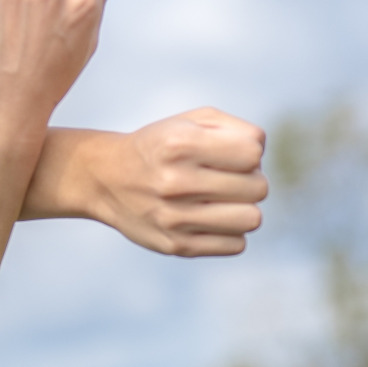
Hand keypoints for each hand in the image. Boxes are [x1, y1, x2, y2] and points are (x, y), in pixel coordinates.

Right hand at [86, 109, 267, 255]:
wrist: (106, 179)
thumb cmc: (160, 146)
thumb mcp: (189, 120)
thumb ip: (234, 128)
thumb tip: (261, 156)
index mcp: (179, 143)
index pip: (252, 152)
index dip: (249, 152)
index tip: (230, 154)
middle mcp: (175, 181)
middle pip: (257, 187)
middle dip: (250, 180)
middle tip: (227, 178)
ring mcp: (174, 218)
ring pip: (251, 219)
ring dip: (244, 208)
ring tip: (223, 200)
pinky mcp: (176, 246)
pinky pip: (236, 245)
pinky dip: (231, 232)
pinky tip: (211, 219)